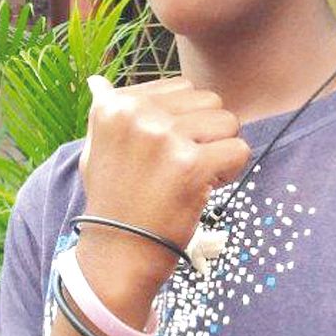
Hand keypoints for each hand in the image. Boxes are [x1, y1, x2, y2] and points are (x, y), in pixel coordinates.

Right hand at [78, 75, 248, 292]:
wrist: (119, 253)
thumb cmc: (114, 201)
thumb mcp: (96, 149)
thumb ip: (107, 112)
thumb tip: (99, 82)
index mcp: (116, 106)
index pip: (182, 88)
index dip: (184, 122)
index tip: (162, 154)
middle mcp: (137, 115)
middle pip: (209, 101)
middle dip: (206, 134)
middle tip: (181, 168)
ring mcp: (164, 138)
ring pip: (228, 123)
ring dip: (219, 152)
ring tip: (191, 178)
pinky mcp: (190, 165)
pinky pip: (239, 151)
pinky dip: (230, 173)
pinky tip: (204, 190)